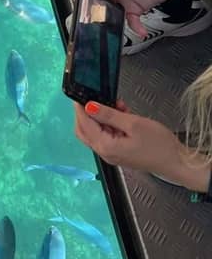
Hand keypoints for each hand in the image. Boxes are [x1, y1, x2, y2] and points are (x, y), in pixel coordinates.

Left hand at [75, 101, 209, 189]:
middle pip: (84, 130)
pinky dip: (109, 124)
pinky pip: (107, 135)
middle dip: (86, 113)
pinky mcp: (120, 151)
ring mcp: (112, 153)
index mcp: (105, 147)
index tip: (79, 95)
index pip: (84, 124)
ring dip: (100, 117)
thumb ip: (109, 115)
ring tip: (114, 105)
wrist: (179, 163)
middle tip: (93, 98)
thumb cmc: (160, 146)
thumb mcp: (133, 124)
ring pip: (95, 132)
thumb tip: (89, 106)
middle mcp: (105, 152)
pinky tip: (120, 113)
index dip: (80, 108)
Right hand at [87, 0, 176, 37]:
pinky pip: (131, 23)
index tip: (83, 5)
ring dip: (111, 24)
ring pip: (111, 17)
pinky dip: (135, 29)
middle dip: (94, 15)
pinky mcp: (135, 10)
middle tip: (97, 20)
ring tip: (114, 27)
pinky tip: (139, 31)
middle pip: (96, 7)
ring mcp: (122, 2)